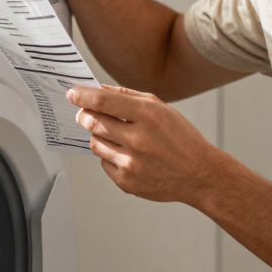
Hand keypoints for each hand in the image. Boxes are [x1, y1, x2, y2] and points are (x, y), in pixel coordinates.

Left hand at [67, 84, 222, 204]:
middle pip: (94, 122)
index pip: (104, 102)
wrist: (199, 175)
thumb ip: (128, 96)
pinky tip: (128, 154)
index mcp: (148, 116)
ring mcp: (131, 163)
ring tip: (115, 135)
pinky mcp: (127, 181)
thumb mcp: (161, 108)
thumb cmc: (180, 138)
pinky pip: (104, 163)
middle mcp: (138, 139)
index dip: (83, 96)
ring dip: (98, 136)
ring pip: (95, 143)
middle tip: (84, 114)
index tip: (72, 93)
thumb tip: (99, 89)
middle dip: (84, 115)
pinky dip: (110, 156)